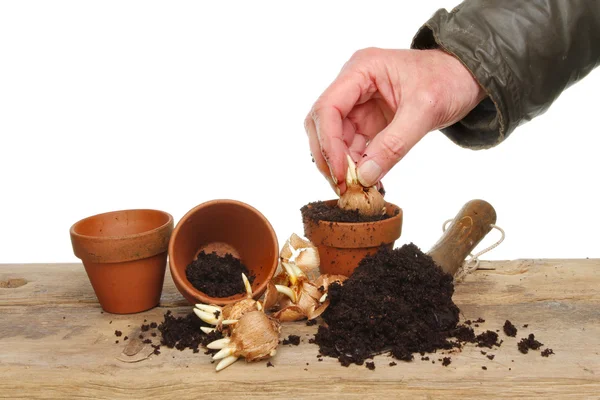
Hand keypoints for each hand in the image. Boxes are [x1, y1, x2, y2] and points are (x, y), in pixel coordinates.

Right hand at [305, 48, 484, 194]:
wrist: (467, 78)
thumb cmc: (449, 79)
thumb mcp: (425, 110)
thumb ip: (394, 144)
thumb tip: (364, 177)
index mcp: (361, 69)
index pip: (327, 108)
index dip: (328, 143)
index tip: (341, 174)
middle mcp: (353, 86)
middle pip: (323, 125)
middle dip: (329, 157)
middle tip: (343, 187)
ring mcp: (359, 105)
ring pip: (334, 140)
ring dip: (341, 166)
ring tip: (355, 190)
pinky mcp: (368, 122)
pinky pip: (353, 148)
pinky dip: (357, 167)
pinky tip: (366, 183)